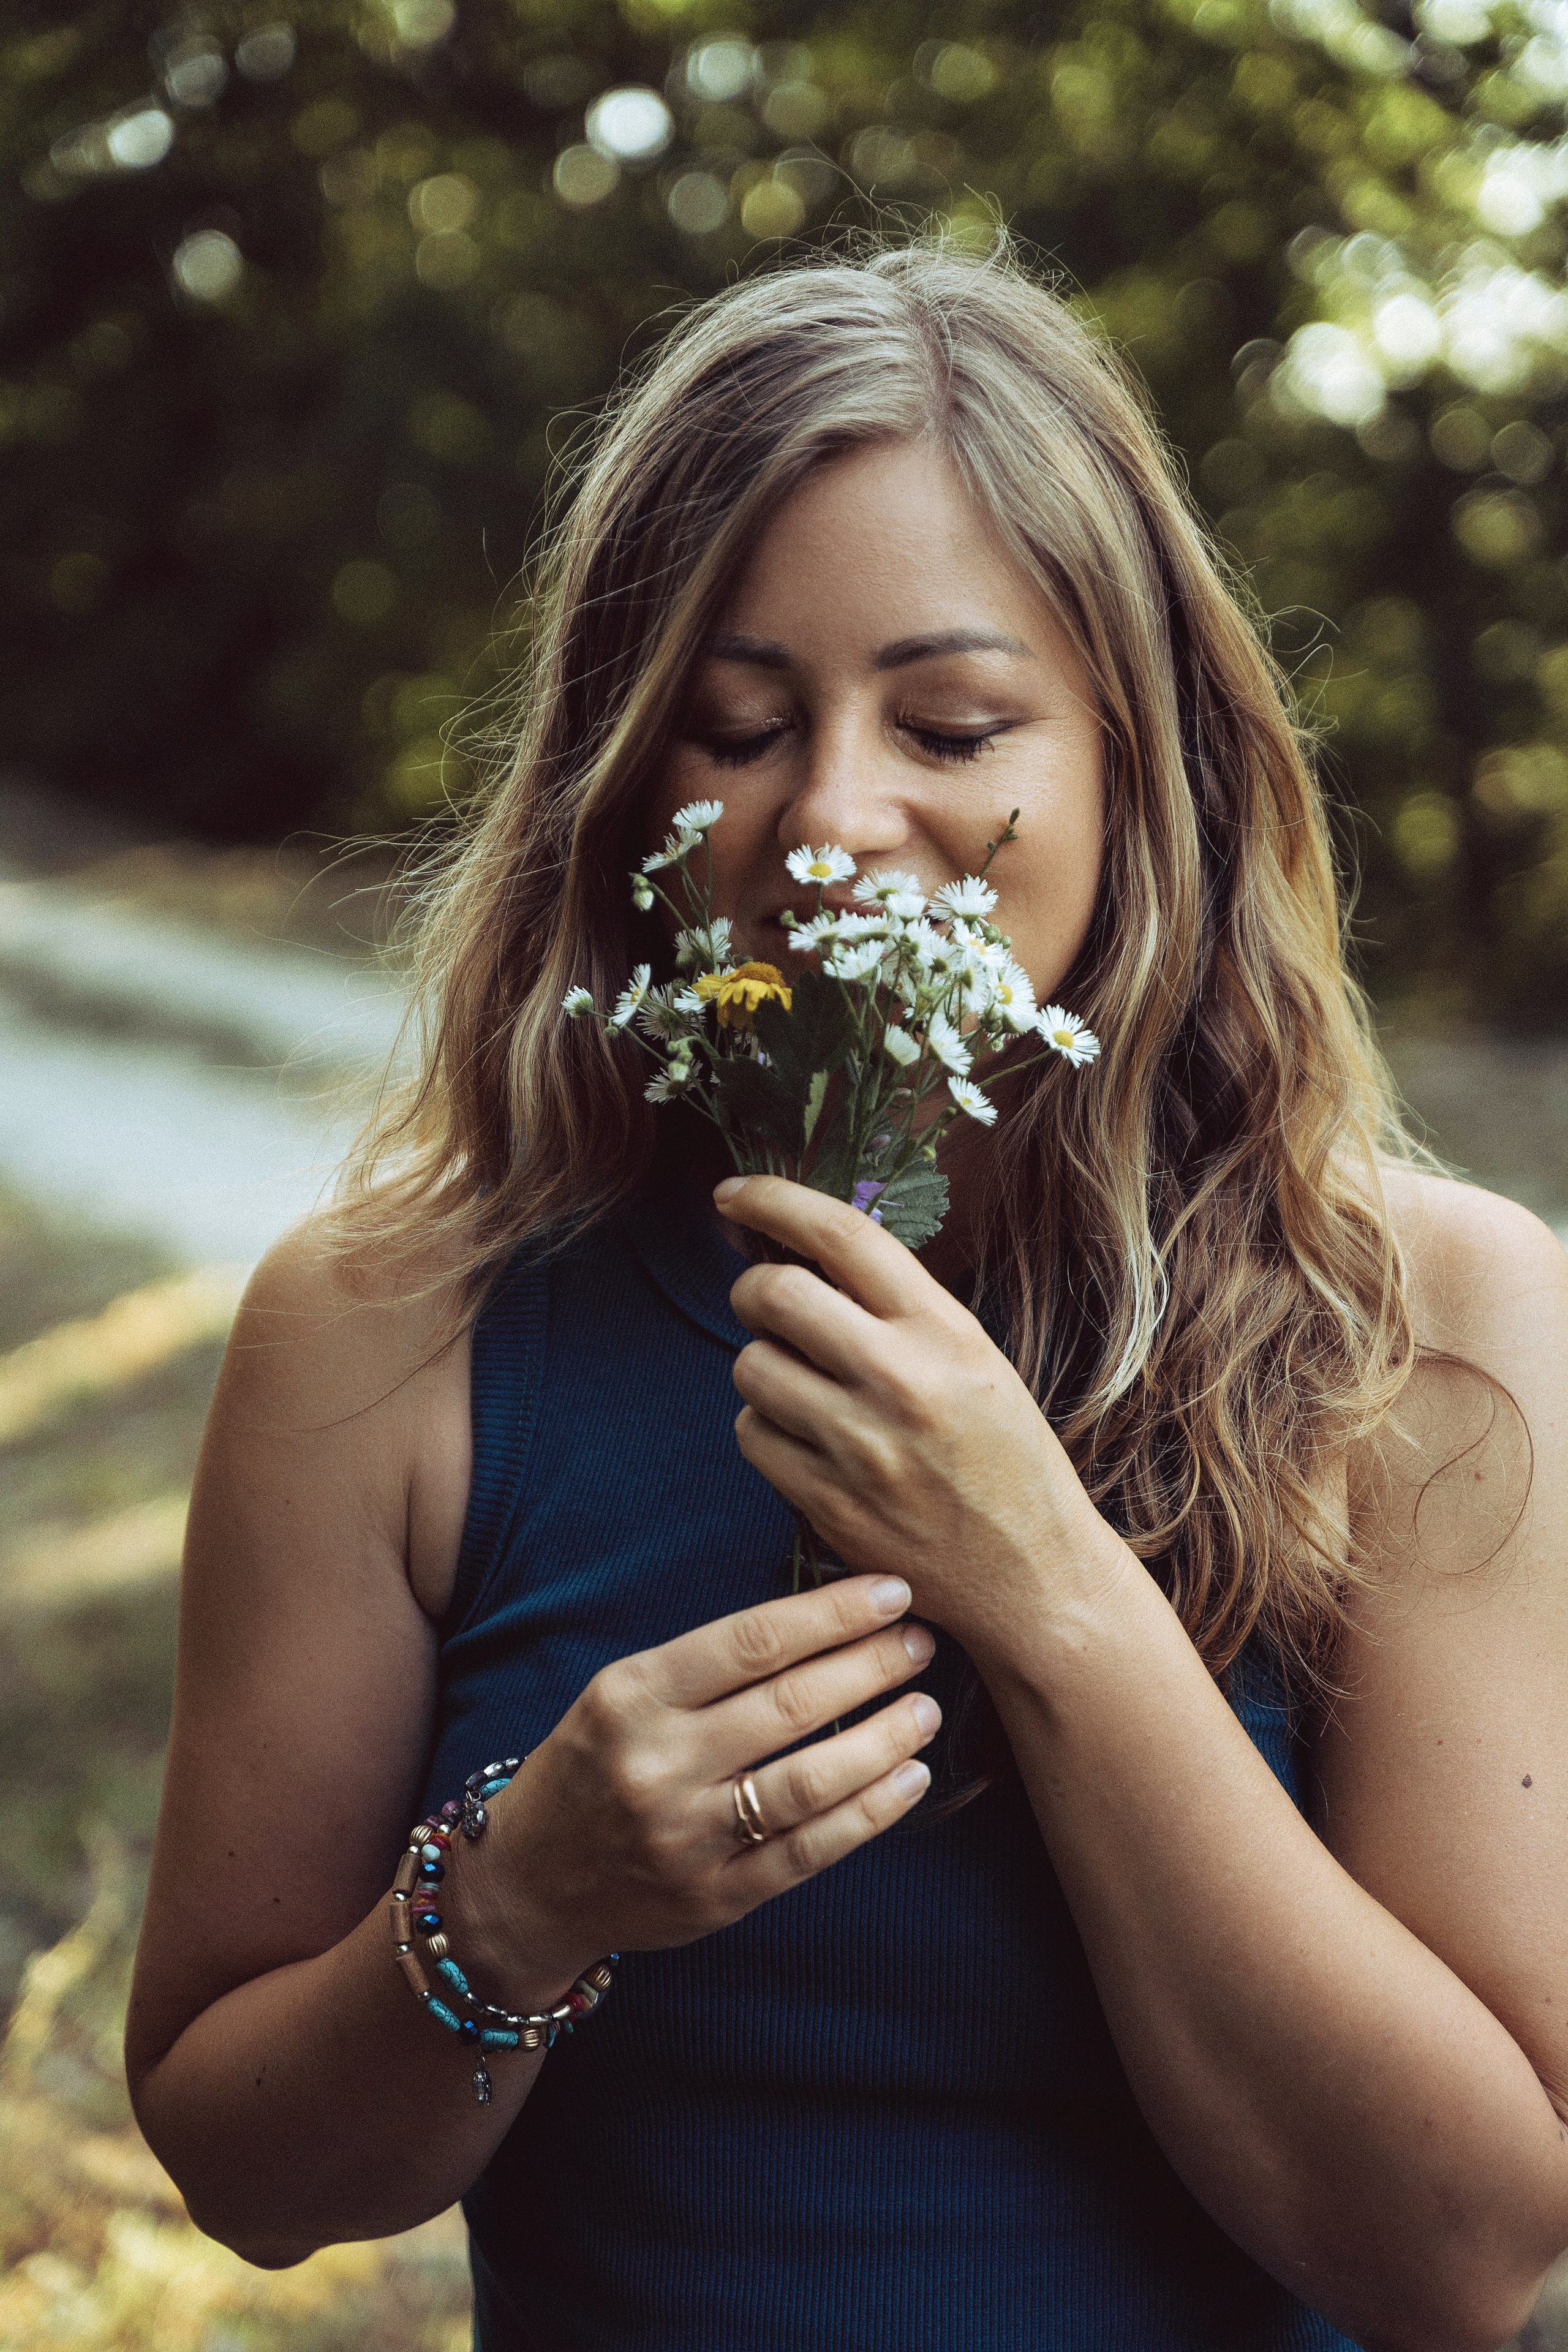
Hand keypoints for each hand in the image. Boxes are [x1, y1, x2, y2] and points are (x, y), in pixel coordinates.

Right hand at [456, 1575, 939, 2006]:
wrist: (529, 1881)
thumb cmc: (594, 1764)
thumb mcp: (622, 1693)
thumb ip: (707, 1665)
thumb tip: (827, 1622)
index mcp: (633, 1696)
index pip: (753, 1641)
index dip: (834, 1613)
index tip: (893, 1593)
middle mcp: (657, 1764)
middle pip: (790, 1704)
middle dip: (872, 1666)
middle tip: (923, 1642)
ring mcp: (686, 1837)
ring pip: (809, 1781)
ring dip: (883, 1739)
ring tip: (925, 1709)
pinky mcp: (714, 1897)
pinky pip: (808, 1851)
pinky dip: (870, 1814)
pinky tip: (910, 1779)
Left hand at [717, 1175, 1130, 1655]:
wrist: (1034, 1574)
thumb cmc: (1006, 1458)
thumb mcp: (975, 1360)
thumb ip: (899, 1309)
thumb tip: (806, 1255)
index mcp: (944, 1330)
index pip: (841, 1234)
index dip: (773, 1199)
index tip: (734, 1194)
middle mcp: (900, 1378)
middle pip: (774, 1294)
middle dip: (752, 1291)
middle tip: (764, 1305)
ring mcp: (860, 1444)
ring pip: (750, 1368)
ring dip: (762, 1369)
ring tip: (803, 1388)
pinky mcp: (828, 1502)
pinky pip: (752, 1437)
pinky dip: (765, 1431)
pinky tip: (805, 1442)